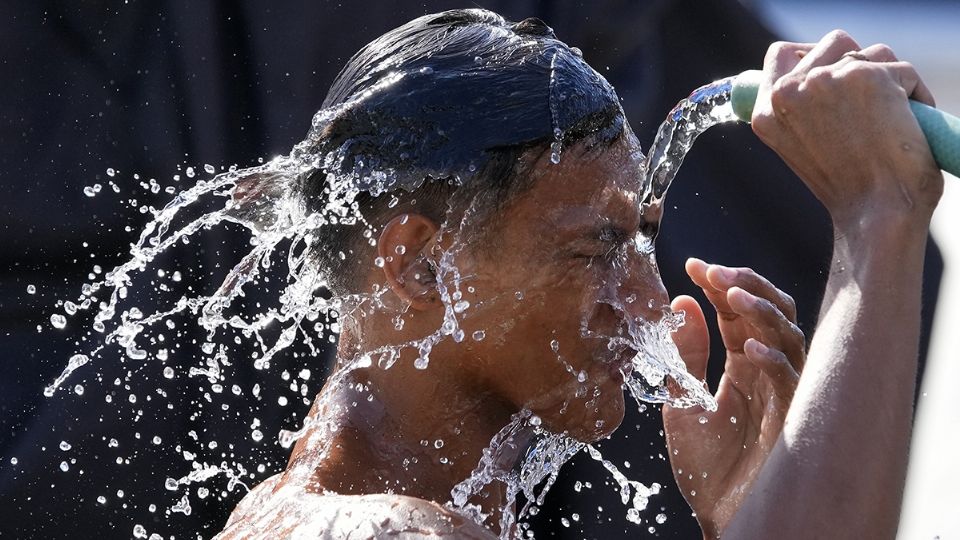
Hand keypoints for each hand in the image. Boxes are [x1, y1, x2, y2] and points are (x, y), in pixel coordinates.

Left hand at [662, 258, 804, 537]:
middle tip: (715, 271)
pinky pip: (792, 380)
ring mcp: (784, 392)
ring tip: (732, 294)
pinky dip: (772, 359)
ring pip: (789, 336)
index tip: (693, 265)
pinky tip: (747, 346)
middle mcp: (769, 373)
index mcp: (743, 366)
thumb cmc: (707, 467)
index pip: (737, 313)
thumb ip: (684, 355)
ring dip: (762, 311)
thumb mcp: (683, 402)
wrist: (722, 516)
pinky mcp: (792, 419)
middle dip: (747, 285)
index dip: (719, 286)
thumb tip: (681, 302)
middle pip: (773, 312)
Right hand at [751, 30, 941, 225]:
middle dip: (859, 64)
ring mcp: (827, 80)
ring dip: (889, 80)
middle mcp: (789, 91)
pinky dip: (916, 94)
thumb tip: (816, 76)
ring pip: (872, 52)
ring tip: (890, 122)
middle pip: (834, 42)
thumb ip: (801, 110)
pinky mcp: (868, 76)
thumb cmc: (848, 190)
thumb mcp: (803, 147)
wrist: (875, 213)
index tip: (834, 73)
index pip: (780, 55)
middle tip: (871, 102)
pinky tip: (909, 127)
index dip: (812, 56)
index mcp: (766, 112)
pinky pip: (904, 69)